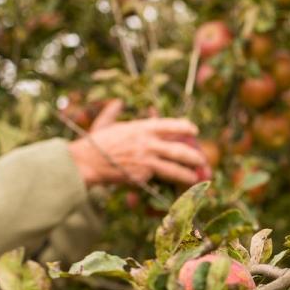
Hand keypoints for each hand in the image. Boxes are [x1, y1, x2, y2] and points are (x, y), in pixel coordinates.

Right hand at [68, 104, 207, 186]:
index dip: (184, 127)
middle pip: (179, 150)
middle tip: (202, 160)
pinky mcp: (142, 176)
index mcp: (142, 128)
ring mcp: (146, 161)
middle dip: (193, 156)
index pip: (170, 126)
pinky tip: (172, 187)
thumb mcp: (106, 123)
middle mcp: (148, 144)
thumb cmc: (95, 142)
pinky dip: (162, 182)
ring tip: (195, 178)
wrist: (87, 162)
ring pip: (173, 169)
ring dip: (186, 174)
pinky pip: (156, 179)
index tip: (194, 130)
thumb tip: (118, 102)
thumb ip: (114, 112)